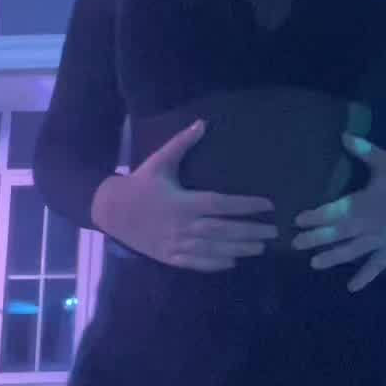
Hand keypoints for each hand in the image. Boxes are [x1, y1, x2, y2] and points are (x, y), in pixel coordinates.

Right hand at [91, 120, 277, 270]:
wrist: (110, 210)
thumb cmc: (140, 184)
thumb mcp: (160, 160)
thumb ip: (182, 143)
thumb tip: (202, 122)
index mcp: (183, 201)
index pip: (221, 204)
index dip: (246, 205)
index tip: (268, 205)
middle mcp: (182, 225)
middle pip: (223, 230)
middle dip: (251, 232)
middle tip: (274, 232)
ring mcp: (176, 243)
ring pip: (214, 249)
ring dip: (240, 249)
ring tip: (261, 247)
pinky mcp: (169, 256)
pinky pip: (196, 263)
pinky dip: (215, 264)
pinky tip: (233, 261)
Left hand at [291, 133, 385, 291]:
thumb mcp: (385, 160)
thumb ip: (363, 151)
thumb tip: (343, 135)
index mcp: (365, 202)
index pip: (334, 211)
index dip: (316, 216)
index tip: (298, 220)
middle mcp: (369, 223)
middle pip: (338, 234)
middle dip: (315, 239)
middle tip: (295, 244)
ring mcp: (380, 239)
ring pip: (353, 251)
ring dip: (333, 258)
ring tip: (314, 264)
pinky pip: (377, 265)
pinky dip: (365, 276)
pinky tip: (352, 287)